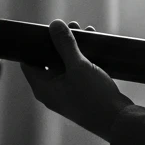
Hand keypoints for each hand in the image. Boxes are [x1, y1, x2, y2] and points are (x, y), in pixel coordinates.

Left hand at [21, 19, 134, 140]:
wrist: (116, 120)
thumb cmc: (93, 95)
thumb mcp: (78, 66)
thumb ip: (65, 45)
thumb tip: (54, 24)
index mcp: (43, 87)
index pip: (28, 62)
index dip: (33, 45)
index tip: (42, 29)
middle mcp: (52, 91)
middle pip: (48, 61)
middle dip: (59, 42)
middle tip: (70, 25)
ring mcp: (67, 93)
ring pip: (66, 65)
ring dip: (74, 47)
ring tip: (86, 30)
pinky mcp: (81, 93)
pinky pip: (77, 71)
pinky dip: (83, 57)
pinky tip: (94, 44)